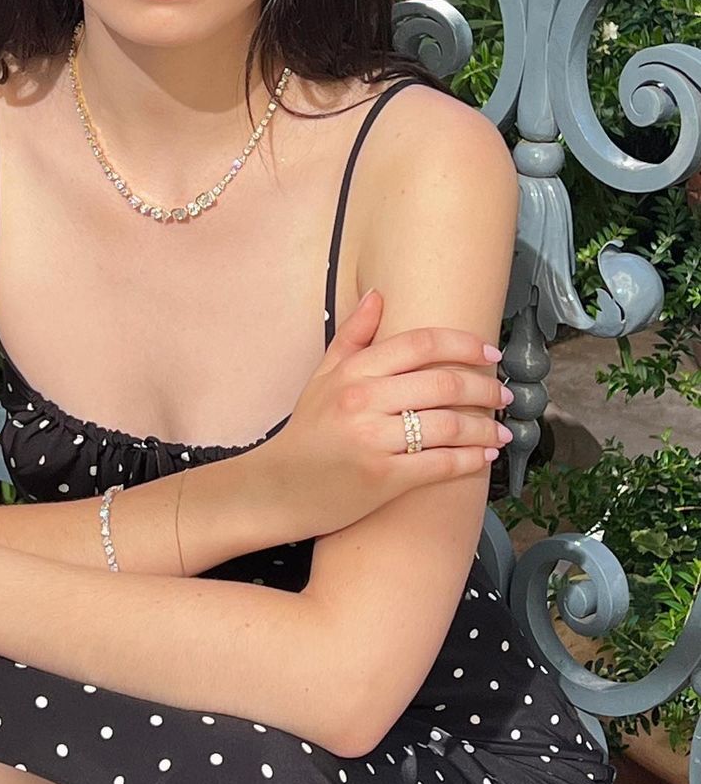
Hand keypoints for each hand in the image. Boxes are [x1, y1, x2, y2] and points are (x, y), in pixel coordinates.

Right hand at [256, 290, 506, 539]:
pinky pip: (441, 464)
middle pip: (443, 383)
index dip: (462, 344)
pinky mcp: (384, 479)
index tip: (489, 351)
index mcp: (353, 372)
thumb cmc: (307, 431)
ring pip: (449, 425)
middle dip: (484, 387)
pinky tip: (484, 456)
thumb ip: (353, 335)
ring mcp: (374, 440)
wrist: (279, 488)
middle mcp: (364, 401)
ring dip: (485, 427)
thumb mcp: (323, 376)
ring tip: (502, 429)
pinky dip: (470, 459)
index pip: (420, 344)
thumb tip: (378, 294)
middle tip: (504, 393)